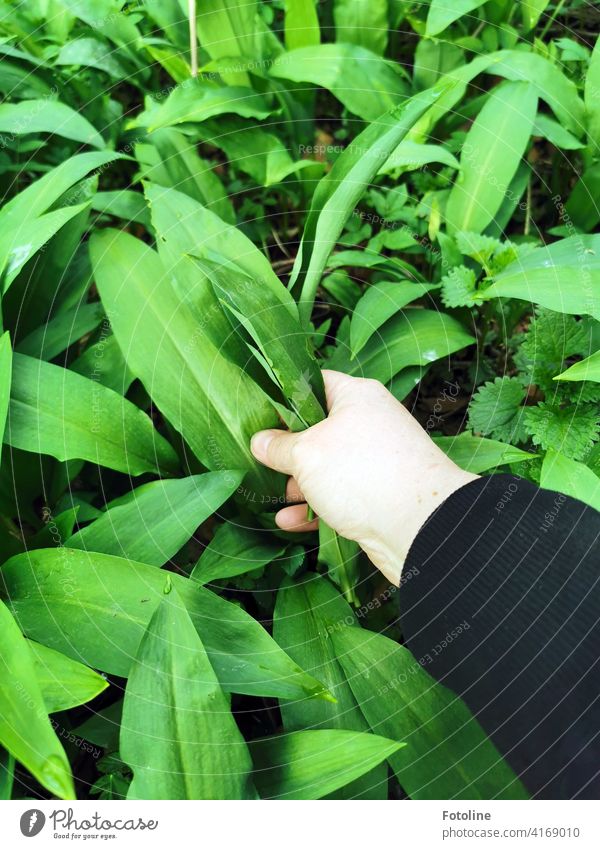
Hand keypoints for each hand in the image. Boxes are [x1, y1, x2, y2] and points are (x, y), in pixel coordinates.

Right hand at [251, 370, 477, 584]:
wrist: (420, 527)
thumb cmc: (363, 474)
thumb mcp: (307, 454)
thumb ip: (279, 446)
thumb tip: (259, 441)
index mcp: (357, 397)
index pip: (315, 383)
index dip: (285, 395)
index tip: (258, 413)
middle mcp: (369, 423)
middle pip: (318, 428)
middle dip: (288, 448)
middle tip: (259, 458)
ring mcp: (375, 462)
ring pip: (327, 467)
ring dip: (298, 482)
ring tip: (272, 494)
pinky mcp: (377, 496)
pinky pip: (339, 496)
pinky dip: (314, 507)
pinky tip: (288, 520)